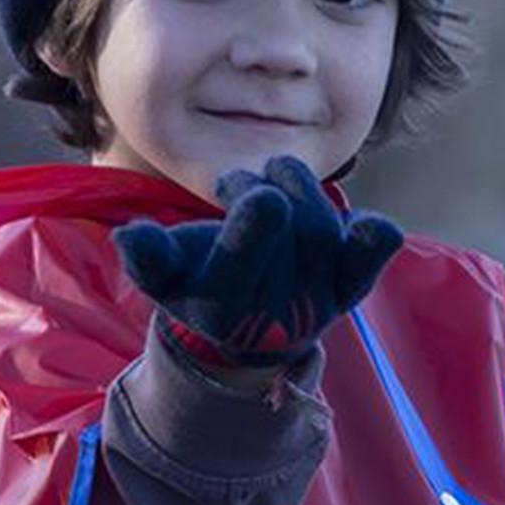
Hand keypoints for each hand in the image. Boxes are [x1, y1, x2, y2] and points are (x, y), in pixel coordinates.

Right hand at [114, 154, 402, 366]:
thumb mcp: (167, 278)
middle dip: (262, 192)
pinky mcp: (346, 289)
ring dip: (299, 188)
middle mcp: (275, 313)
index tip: (262, 196)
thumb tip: (131, 237)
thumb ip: (150, 258)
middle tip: (238, 178)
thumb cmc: (199, 284)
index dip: (252, 231)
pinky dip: (372, 243)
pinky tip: (372, 224)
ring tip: (273, 172)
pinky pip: (366, 265)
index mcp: (222, 309)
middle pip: (284, 236)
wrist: (245, 332)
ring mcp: (317, 303)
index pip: (237, 266)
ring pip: (320, 232)